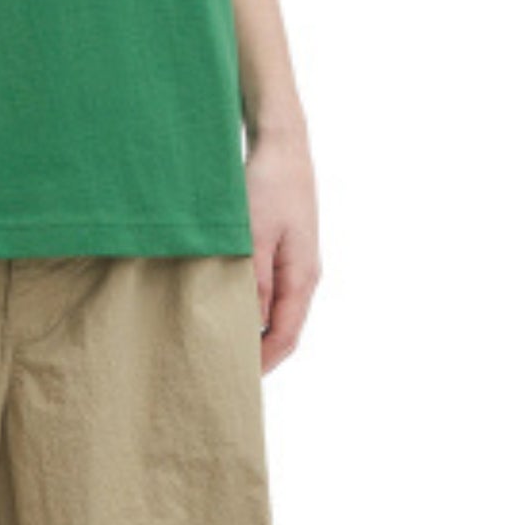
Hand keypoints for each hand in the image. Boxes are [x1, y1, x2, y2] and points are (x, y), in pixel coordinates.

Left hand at [246, 128, 321, 374]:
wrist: (281, 143)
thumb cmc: (268, 184)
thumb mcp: (254, 235)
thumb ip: (253, 281)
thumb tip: (250, 324)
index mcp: (302, 277)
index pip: (285, 337)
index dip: (262, 363)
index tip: (234, 381)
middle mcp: (304, 276)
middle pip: (283, 329)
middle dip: (257, 353)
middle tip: (222, 369)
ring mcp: (296, 263)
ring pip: (276, 312)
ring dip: (253, 330)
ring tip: (220, 344)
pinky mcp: (284, 250)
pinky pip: (271, 292)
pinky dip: (252, 307)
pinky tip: (229, 307)